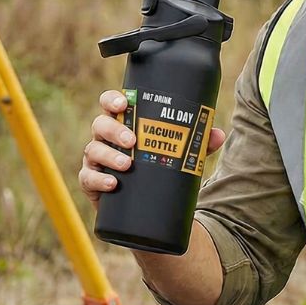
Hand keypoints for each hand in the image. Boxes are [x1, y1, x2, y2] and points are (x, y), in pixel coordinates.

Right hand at [80, 89, 225, 209]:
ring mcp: (96, 160)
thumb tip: (218, 134)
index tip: (125, 102)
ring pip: (93, 150)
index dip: (112, 99)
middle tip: (133, 141)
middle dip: (114, 130)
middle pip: (100, 124)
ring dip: (109, 155)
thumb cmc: (158, 168)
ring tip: (128, 165)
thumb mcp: (178, 155)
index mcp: (122, 124)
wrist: (146, 205)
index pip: (111, 104)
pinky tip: (112, 183)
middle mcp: (105, 138)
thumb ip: (198, 143)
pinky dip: (98, 180)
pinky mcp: (92, 182)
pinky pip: (88, 178)